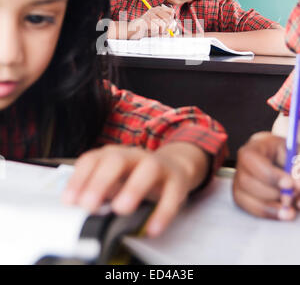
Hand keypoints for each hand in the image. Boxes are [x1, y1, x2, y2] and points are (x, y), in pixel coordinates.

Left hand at [62, 143, 208, 235]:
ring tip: (121, 209)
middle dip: (100, 181)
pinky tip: (152, 227)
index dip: (79, 178)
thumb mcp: (114, 180)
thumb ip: (98, 191)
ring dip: (134, 188)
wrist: (174, 168)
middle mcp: (134, 156)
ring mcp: (157, 165)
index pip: (92, 159)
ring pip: (148, 169)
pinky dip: (163, 211)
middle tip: (88, 205)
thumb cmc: (136, 176)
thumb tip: (79, 207)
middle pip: (116, 160)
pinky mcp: (177, 179)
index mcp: (113, 155)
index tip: (69, 201)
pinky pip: (172, 193)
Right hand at [128, 5, 175, 38]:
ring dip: (160, 31)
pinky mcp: (146, 21)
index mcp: (157, 9)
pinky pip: (157, 29)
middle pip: (169, 19)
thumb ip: (167, 25)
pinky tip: (149, 31)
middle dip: (167, 27)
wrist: (132, 30)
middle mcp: (154, 10)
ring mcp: (150, 15)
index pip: (172, 12)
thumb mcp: (158, 26)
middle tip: (161, 30)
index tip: (169, 25)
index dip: (172, 19)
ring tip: (153, 30)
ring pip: (163, 25)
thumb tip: (174, 25)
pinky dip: (154, 33)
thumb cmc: (146, 29)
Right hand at [233, 132, 299, 219]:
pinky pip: (250, 209)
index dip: (269, 174)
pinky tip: (282, 212)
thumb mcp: (295, 154)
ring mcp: (239, 181)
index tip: (289, 184)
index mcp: (254, 147)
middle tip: (292, 197)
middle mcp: (242, 164)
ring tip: (290, 208)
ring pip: (246, 198)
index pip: (252, 159)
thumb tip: (297, 186)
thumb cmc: (286, 154)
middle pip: (246, 181)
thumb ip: (297, 167)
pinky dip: (268, 213)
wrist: (279, 159)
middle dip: (272, 193)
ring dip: (271, 207)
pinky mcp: (241, 196)